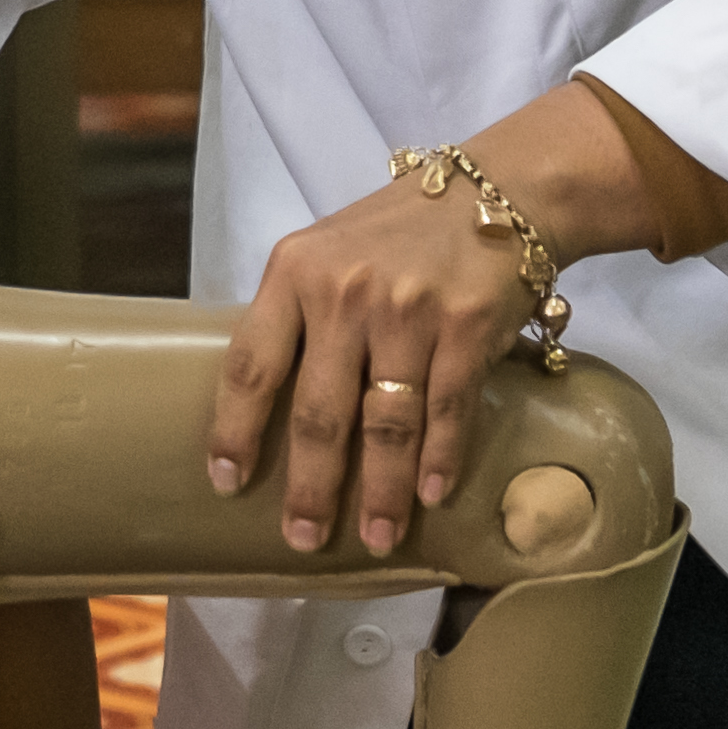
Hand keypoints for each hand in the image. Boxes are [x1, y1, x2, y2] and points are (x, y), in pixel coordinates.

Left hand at [208, 180, 526, 558]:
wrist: (499, 191)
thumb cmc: (401, 229)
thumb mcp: (328, 251)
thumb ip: (298, 313)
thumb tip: (269, 405)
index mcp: (296, 272)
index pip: (252, 364)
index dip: (236, 430)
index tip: (227, 482)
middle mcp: (346, 294)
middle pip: (320, 412)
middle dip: (310, 486)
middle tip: (301, 538)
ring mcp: (409, 313)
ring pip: (386, 424)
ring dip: (380, 491)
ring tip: (374, 536)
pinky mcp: (467, 329)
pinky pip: (446, 410)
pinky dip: (439, 459)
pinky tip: (430, 495)